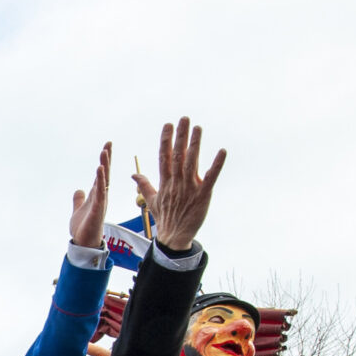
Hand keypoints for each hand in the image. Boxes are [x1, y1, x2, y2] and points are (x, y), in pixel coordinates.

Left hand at [68, 141, 111, 247]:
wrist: (83, 243)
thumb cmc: (83, 228)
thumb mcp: (78, 210)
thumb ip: (79, 199)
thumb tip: (79, 190)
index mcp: (96, 195)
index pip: (101, 174)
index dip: (104, 161)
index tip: (106, 146)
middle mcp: (101, 196)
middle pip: (105, 173)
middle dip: (107, 158)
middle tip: (108, 143)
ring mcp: (100, 202)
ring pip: (104, 180)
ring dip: (104, 166)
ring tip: (104, 152)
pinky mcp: (98, 208)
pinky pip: (100, 192)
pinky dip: (100, 180)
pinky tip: (100, 169)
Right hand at [133, 117, 225, 252]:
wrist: (174, 236)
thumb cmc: (164, 218)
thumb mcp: (151, 200)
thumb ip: (144, 184)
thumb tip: (133, 174)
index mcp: (165, 182)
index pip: (164, 156)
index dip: (166, 140)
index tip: (168, 125)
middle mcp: (177, 182)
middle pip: (178, 155)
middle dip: (180, 136)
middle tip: (184, 119)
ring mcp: (190, 188)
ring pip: (192, 162)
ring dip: (195, 144)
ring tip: (198, 128)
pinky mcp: (203, 194)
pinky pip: (211, 177)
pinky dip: (217, 164)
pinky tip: (222, 151)